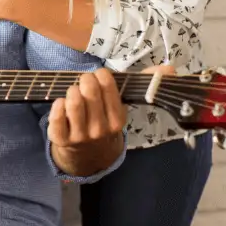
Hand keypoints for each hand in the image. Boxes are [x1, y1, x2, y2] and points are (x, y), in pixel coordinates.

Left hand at [47, 64, 175, 175]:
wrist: (89, 156)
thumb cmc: (105, 122)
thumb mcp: (122, 107)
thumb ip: (144, 85)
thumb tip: (170, 68)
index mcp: (117, 120)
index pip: (108, 87)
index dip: (101, 75)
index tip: (98, 75)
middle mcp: (100, 129)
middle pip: (89, 92)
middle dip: (85, 80)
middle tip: (84, 82)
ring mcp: (80, 136)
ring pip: (73, 102)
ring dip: (71, 90)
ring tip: (74, 92)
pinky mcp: (61, 139)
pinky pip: (55, 117)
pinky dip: (56, 105)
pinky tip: (61, 104)